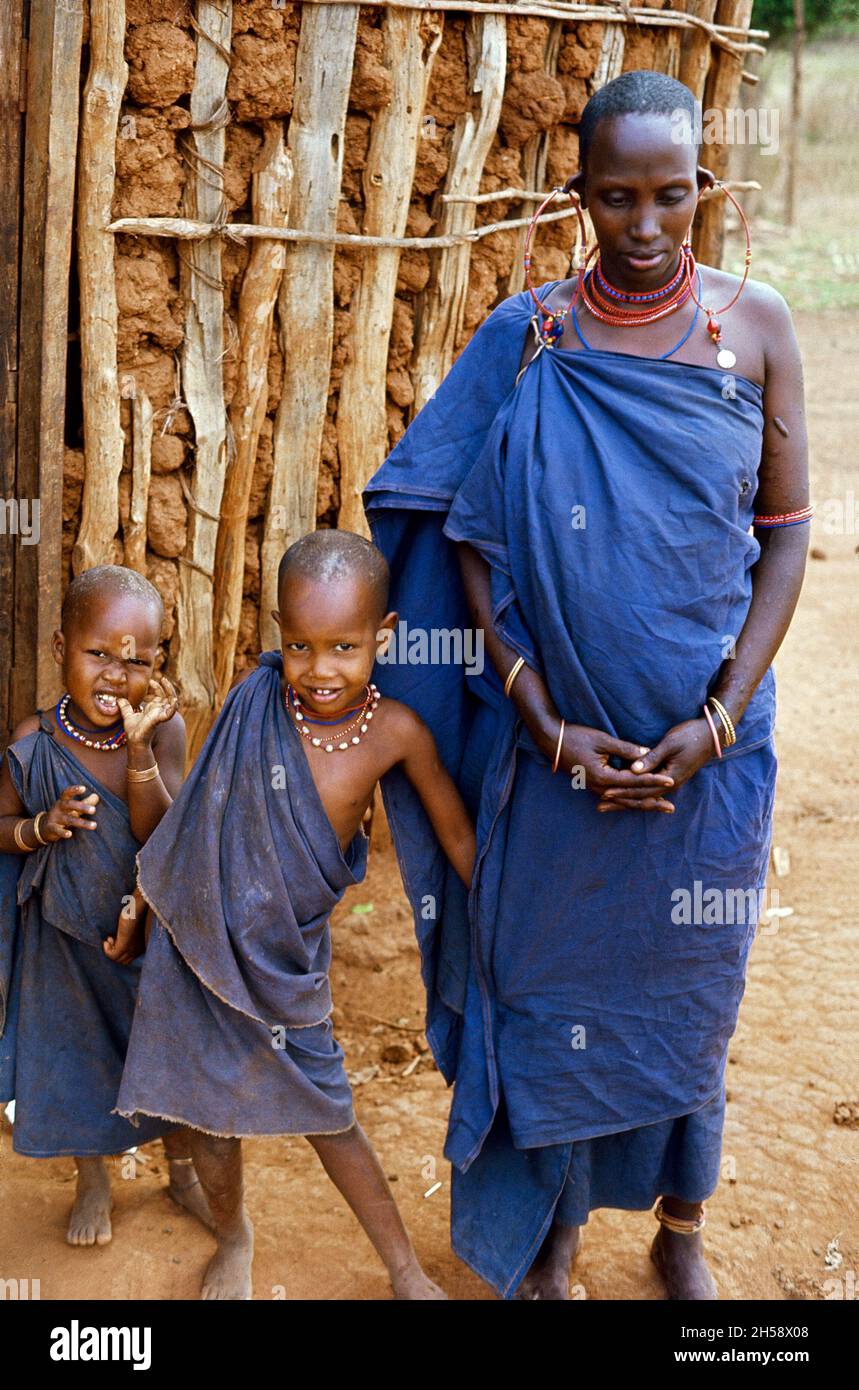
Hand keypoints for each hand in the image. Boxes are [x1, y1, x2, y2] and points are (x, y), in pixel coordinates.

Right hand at [42, 785, 99, 839]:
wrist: (44, 827)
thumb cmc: (62, 814)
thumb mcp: (72, 808)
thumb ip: (84, 802)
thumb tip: (96, 796)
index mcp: (63, 801)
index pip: (67, 793)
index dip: (74, 790)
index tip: (84, 788)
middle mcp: (58, 808)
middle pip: (69, 805)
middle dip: (81, 807)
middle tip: (94, 810)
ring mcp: (54, 818)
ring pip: (68, 819)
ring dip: (82, 823)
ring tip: (94, 825)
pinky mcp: (51, 828)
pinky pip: (57, 830)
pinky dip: (63, 832)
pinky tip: (69, 834)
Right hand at [103, 888, 146, 963]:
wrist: (136, 908)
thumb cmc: (133, 916)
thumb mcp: (129, 930)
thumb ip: (125, 938)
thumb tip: (114, 942)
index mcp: (141, 947)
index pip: (127, 959)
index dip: (118, 951)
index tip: (114, 940)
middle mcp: (138, 951)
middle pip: (122, 961)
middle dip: (114, 951)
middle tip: (111, 939)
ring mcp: (131, 949)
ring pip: (117, 959)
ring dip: (110, 950)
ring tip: (109, 938)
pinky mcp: (124, 945)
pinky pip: (112, 955)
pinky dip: (107, 950)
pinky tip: (106, 940)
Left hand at [119, 676, 177, 748]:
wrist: (134, 740)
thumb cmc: (133, 730)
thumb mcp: (128, 714)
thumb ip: (125, 707)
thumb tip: (119, 699)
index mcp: (153, 708)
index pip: (159, 694)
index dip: (157, 686)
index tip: (150, 681)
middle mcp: (159, 710)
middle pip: (168, 696)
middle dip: (167, 686)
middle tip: (163, 678)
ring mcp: (160, 714)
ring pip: (172, 701)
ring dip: (171, 692)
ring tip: (167, 683)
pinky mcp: (160, 719)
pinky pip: (170, 712)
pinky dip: (174, 707)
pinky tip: (173, 700)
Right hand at [553, 723, 675, 808]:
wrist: (552, 742)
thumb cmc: (576, 737)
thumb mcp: (602, 740)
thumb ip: (625, 749)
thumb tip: (647, 753)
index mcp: (603, 776)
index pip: (634, 781)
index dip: (654, 780)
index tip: (670, 780)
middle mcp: (600, 787)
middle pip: (630, 799)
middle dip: (652, 802)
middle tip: (671, 807)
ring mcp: (596, 788)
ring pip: (623, 801)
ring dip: (642, 804)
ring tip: (660, 807)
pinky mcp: (594, 785)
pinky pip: (615, 797)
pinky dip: (629, 800)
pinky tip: (639, 802)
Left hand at [597, 718, 713, 813]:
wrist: (711, 735)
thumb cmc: (691, 736)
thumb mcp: (670, 744)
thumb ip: (651, 758)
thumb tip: (633, 771)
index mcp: (670, 779)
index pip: (641, 790)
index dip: (622, 791)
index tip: (604, 793)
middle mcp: (670, 785)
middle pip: (641, 798)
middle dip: (619, 802)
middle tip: (599, 806)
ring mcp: (670, 783)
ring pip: (644, 796)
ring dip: (625, 800)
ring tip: (606, 804)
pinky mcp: (669, 778)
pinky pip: (649, 790)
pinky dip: (635, 794)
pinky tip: (624, 796)